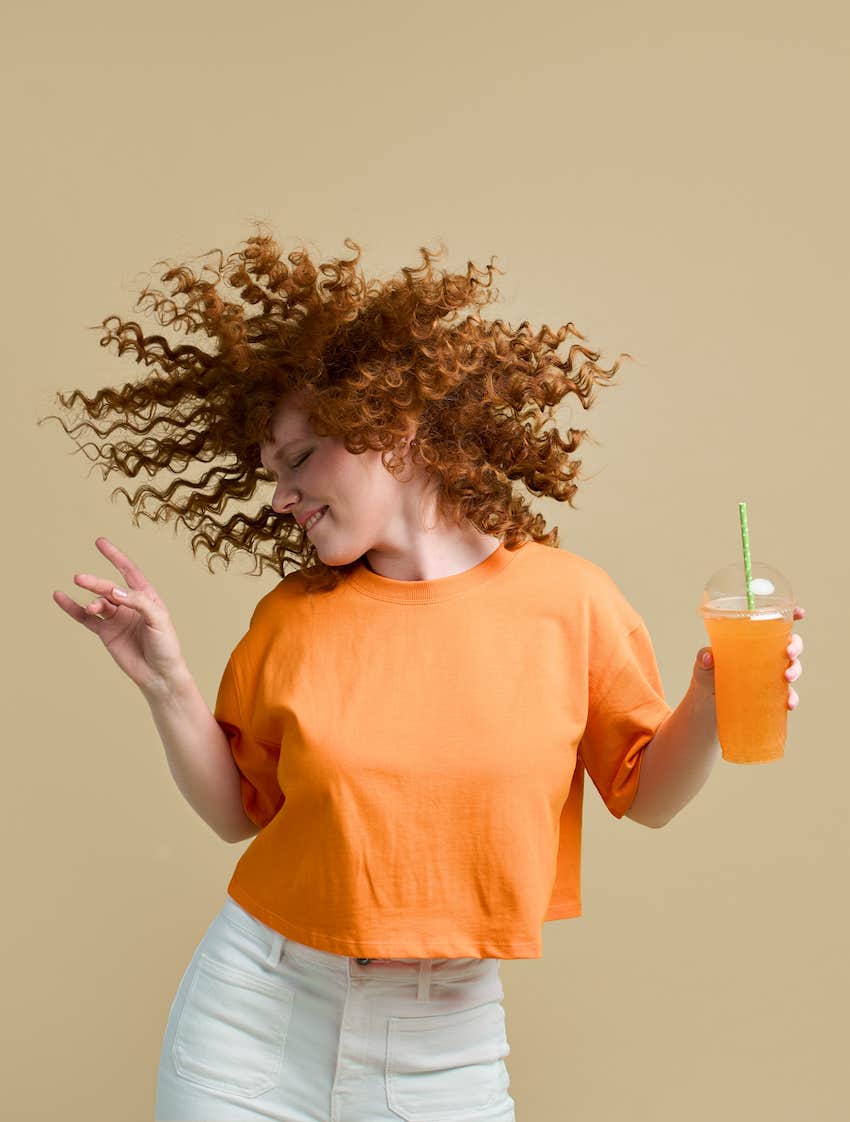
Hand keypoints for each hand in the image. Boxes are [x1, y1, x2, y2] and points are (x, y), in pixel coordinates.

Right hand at [53, 537, 189, 700]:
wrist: (159, 675)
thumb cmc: (166, 646)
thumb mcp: (159, 620)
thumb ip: (138, 603)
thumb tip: (114, 591)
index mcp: (147, 597)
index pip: (129, 571)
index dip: (115, 556)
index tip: (100, 542)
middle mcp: (130, 604)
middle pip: (109, 588)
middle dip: (96, 583)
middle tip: (81, 579)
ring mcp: (116, 618)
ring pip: (98, 602)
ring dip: (91, 601)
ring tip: (92, 606)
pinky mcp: (106, 632)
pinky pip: (86, 617)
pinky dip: (73, 608)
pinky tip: (61, 597)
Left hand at [693, 605, 805, 709]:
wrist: (706, 706)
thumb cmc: (707, 678)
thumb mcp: (703, 667)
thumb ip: (704, 660)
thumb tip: (708, 656)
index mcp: (749, 640)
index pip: (773, 624)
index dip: (790, 616)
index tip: (800, 613)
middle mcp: (764, 655)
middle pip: (790, 644)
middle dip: (796, 646)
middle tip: (789, 653)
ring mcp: (769, 675)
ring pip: (793, 666)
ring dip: (796, 670)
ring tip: (788, 677)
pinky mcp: (771, 694)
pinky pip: (788, 694)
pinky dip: (792, 698)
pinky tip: (789, 703)